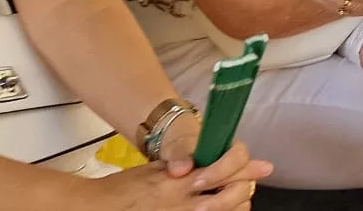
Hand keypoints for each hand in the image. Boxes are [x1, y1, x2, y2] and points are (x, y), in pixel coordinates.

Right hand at [85, 143, 270, 210]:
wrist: (99, 207)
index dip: (246, 166)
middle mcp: (185, 201)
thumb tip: (210, 157)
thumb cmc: (126, 186)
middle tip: (252, 182)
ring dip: (238, 204)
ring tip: (239, 198)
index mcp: (181, 180)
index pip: (225, 168)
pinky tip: (224, 210)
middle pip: (235, 194)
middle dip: (247, 186)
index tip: (263, 166)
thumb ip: (184, 164)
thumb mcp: (157, 168)